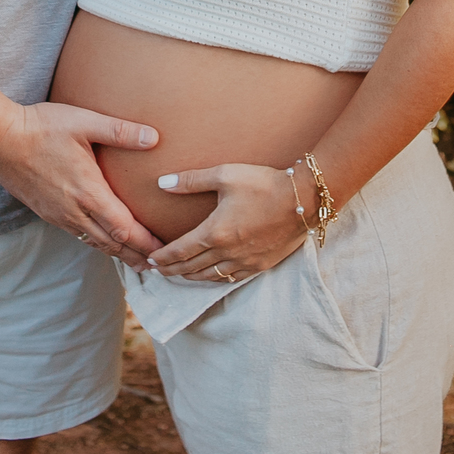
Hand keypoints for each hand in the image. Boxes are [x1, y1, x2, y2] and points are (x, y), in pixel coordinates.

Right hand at [0, 101, 163, 268]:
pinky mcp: (47, 213)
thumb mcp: (84, 121)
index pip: (125, 228)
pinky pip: (78, 235)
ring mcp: (59, 215)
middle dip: (137, 256)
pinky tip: (101, 240)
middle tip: (158, 266)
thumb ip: (120, 131)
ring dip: (118, 253)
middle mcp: (75, 211)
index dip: (146, 243)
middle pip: (113, 244)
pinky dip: (97, 243)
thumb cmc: (42, 127)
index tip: (164, 251)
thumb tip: (155, 138)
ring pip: (95, 243)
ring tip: (136, 260)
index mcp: (89, 192)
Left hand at [146, 162, 311, 281]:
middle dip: (172, 270)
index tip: (150, 260)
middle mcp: (227, 253)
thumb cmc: (263, 183)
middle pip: (192, 268)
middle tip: (157, 271)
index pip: (181, 251)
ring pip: (210, 277)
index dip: (163, 257)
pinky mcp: (260, 266)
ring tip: (179, 274)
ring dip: (191, 277)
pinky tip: (211, 275)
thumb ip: (191, 180)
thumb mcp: (225, 174)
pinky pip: (230, 279)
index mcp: (215, 232)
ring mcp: (245, 262)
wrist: (303, 200)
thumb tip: (163, 183)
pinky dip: (214, 279)